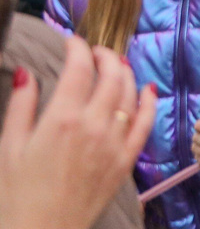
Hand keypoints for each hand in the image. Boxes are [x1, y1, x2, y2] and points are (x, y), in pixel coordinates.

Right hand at [0, 38, 156, 228]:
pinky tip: (148, 89)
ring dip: (126, 74)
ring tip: (117, 65)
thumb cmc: (18, 193)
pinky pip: (146, 124)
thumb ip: (21, 105)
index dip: (78, 48)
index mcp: (62, 120)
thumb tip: (25, 73)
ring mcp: (114, 143)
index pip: (79, 68)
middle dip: (106, 56)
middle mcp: (94, 126)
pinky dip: (149, 102)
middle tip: (97, 51)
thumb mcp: (9, 146)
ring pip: (131, 95)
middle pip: (111, 77)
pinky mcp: (126, 160)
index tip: (72, 42)